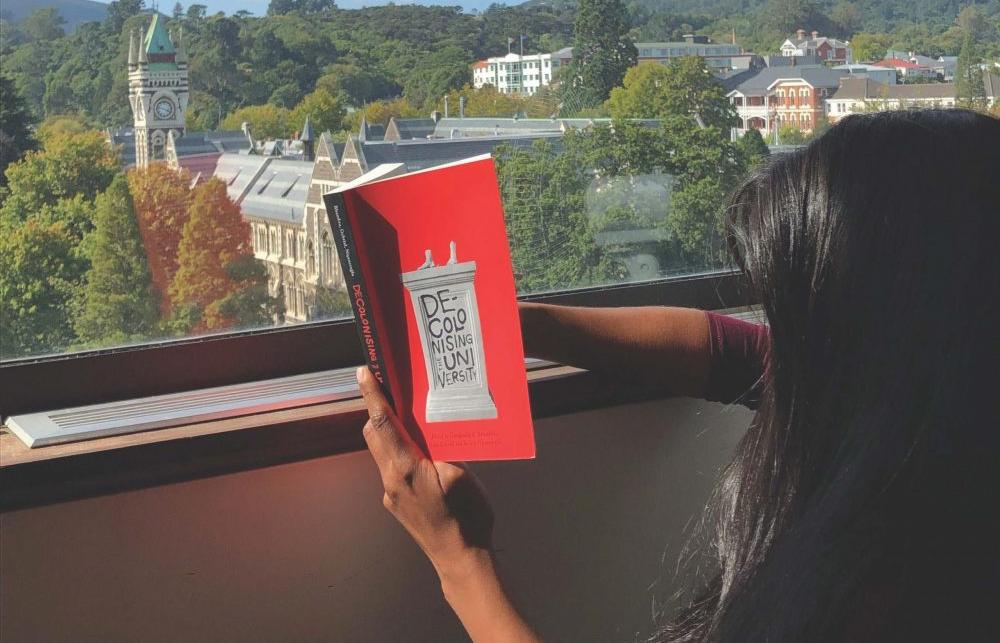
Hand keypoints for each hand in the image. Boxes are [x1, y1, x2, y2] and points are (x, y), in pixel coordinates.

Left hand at [356, 366, 494, 576]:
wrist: (460, 559)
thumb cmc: (467, 517)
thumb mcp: (461, 475)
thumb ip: (442, 449)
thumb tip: (430, 434)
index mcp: (405, 468)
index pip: (383, 422)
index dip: (373, 395)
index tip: (364, 372)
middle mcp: (390, 480)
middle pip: (375, 434)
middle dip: (379, 410)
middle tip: (393, 390)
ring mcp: (390, 494)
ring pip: (381, 452)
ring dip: (390, 432)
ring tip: (411, 420)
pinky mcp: (396, 504)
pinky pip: (392, 468)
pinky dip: (400, 453)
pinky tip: (423, 453)